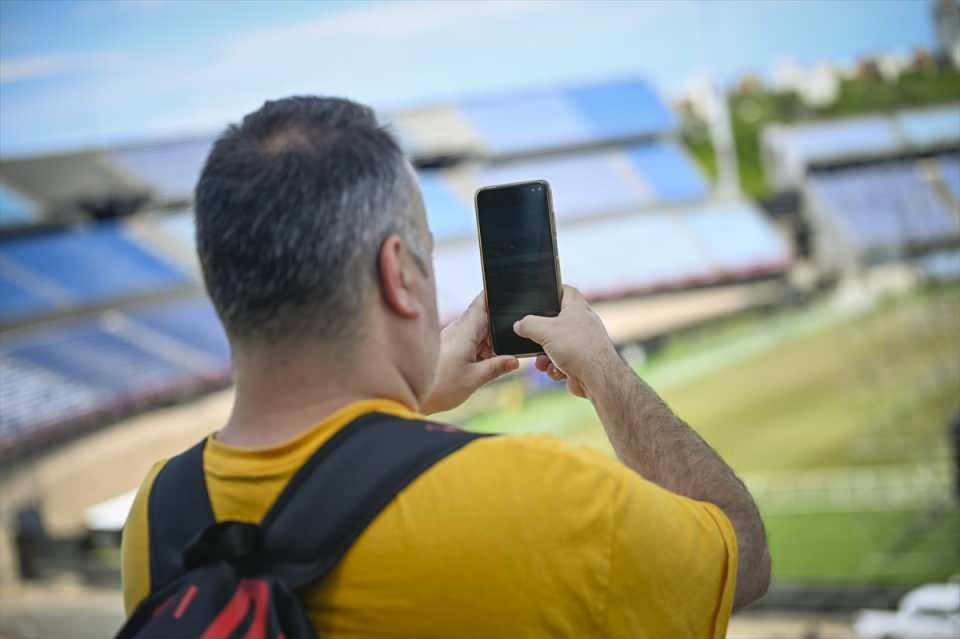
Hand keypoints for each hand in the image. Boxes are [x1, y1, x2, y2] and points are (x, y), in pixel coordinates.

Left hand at [420, 293, 518, 413]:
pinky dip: (482, 349)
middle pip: (486, 317)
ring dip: (492, 341)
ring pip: (481, 331)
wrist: (410, 397)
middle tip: (514, 340)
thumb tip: (515, 360)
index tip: (512, 292)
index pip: (483, 302)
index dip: (497, 294)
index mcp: (465, 331)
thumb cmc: (439, 388)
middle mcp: (459, 329)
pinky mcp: (451, 348)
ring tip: (496, 358)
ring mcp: (454, 338)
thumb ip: (497, 367)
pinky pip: (472, 342)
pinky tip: (485, 363)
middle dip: (501, 325)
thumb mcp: (474, 379)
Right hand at [513, 285, 618, 399]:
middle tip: (534, 338)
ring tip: (543, 361)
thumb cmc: (578, 348)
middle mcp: (582, 323)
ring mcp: (582, 343)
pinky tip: (556, 371)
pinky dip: (555, 367)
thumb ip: (528, 324)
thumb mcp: (545, 330)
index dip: (552, 290)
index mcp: (577, 308)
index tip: (540, 295)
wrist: (597, 378)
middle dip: (541, 334)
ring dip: (544, 355)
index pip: (566, 290)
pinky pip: (560, 361)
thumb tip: (519, 325)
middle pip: (555, 322)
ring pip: (555, 345)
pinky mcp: (580, 361)